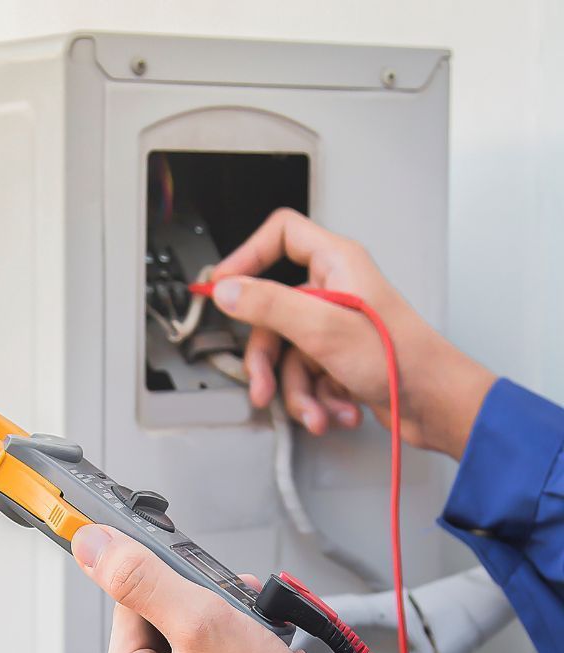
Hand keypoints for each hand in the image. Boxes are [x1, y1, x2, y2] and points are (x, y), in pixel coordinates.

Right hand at [211, 209, 493, 458]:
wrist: (434, 405)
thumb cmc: (400, 360)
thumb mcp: (322, 328)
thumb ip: (269, 305)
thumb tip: (227, 289)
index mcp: (336, 265)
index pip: (281, 236)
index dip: (247, 256)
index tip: (222, 286)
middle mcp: (334, 291)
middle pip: (272, 315)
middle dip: (269, 362)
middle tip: (263, 386)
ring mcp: (335, 327)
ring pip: (287, 355)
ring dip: (297, 393)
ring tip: (315, 411)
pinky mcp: (339, 359)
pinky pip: (307, 377)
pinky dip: (317, 400)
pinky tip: (335, 411)